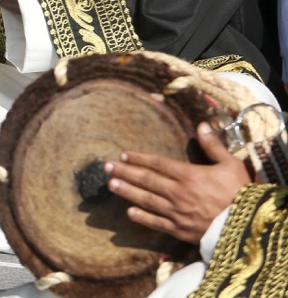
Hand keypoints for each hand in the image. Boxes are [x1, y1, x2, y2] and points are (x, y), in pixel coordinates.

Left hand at [105, 122, 251, 243]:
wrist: (248, 227)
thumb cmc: (241, 194)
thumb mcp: (231, 165)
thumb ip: (213, 145)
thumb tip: (202, 124)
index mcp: (189, 176)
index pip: (158, 163)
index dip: (138, 158)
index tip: (123, 155)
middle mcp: (178, 193)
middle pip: (146, 180)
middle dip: (124, 172)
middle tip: (106, 167)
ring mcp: (177, 212)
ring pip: (146, 199)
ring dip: (126, 191)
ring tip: (110, 185)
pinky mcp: (179, 230)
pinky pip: (156, 222)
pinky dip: (141, 217)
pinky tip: (129, 211)